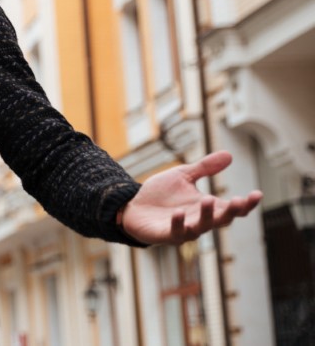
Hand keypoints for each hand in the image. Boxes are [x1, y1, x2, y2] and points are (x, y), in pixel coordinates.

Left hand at [121, 151, 262, 244]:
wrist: (132, 206)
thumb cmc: (160, 194)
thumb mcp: (183, 176)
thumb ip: (205, 168)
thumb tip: (229, 155)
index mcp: (207, 208)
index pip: (232, 208)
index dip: (246, 204)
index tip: (257, 193)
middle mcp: (199, 221)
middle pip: (221, 220)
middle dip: (231, 211)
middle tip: (240, 201)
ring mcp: (183, 229)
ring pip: (201, 227)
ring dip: (206, 215)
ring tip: (209, 199)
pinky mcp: (165, 234)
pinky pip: (175, 232)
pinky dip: (179, 224)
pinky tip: (179, 213)